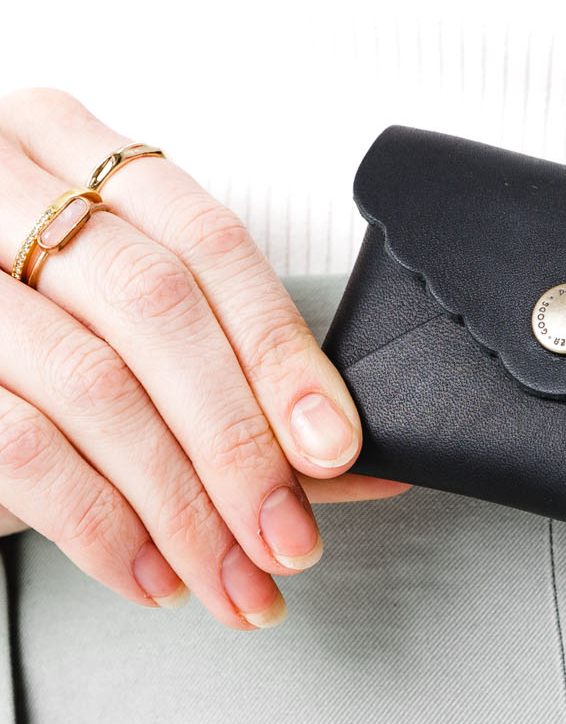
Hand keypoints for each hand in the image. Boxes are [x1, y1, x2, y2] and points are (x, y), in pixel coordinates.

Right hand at [0, 87, 409, 627]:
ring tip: (232, 576)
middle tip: (287, 537)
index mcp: (70, 147)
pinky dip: (101, 525)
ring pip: (95, 383)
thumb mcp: (136, 339)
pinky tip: (152, 574)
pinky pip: (23, 448)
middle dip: (240, 442)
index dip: (281, 350)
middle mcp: (0, 181)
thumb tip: (369, 469)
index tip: (333, 446)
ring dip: (182, 505)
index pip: (209, 243)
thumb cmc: (34, 343)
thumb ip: (246, 390)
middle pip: (159, 308)